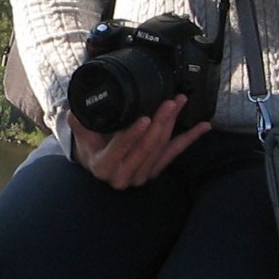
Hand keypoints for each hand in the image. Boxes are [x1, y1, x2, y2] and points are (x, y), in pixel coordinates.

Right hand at [70, 94, 209, 189]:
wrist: (97, 165)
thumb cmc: (90, 148)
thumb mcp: (82, 137)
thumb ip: (80, 124)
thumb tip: (75, 110)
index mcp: (104, 167)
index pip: (120, 149)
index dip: (133, 135)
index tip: (145, 118)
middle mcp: (124, 175)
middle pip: (146, 147)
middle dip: (160, 123)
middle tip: (169, 103)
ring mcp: (142, 175)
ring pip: (161, 148)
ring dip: (173, 124)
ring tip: (179, 103)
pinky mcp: (155, 170)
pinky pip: (174, 153)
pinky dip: (189, 138)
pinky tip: (203, 127)